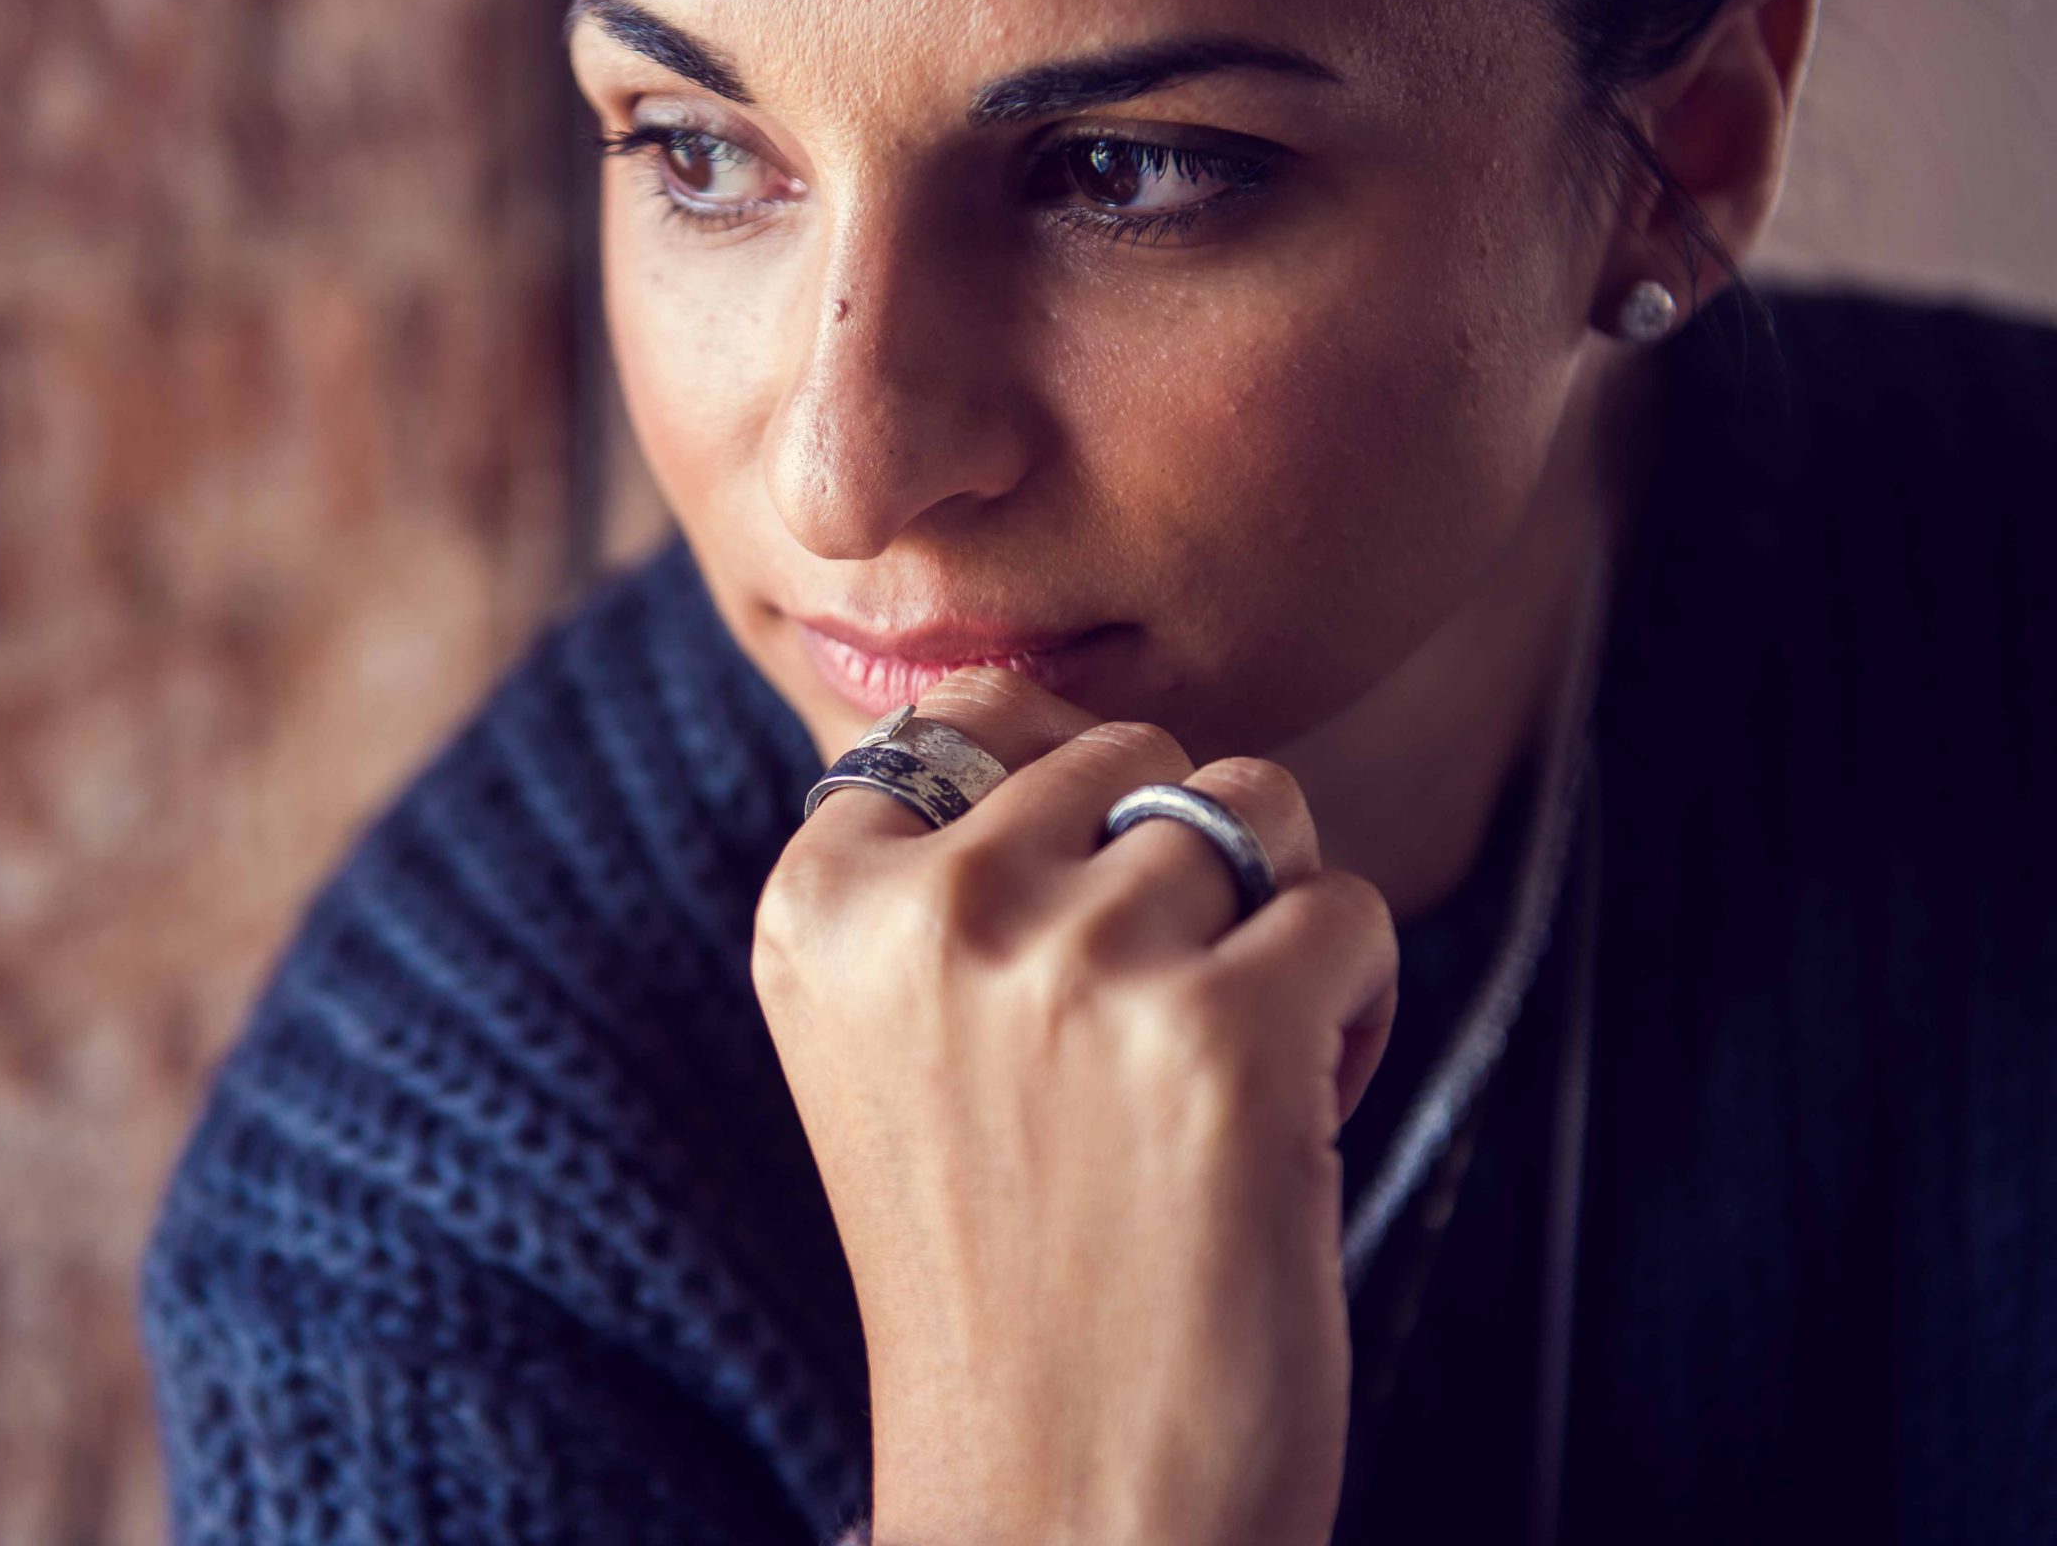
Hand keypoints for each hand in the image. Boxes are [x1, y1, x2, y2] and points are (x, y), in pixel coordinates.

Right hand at [755, 668, 1399, 1545]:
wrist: (1057, 1501)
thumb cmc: (999, 1262)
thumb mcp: (892, 1038)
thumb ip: (938, 868)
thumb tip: (1043, 702)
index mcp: (816, 906)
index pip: (970, 716)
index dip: (1061, 816)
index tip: (1055, 966)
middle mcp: (926, 910)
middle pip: (1129, 754)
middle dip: (1178, 869)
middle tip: (1150, 1034)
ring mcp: (1069, 963)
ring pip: (1253, 811)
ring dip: (1272, 927)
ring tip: (1220, 1072)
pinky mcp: (1220, 1034)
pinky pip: (1348, 913)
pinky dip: (1353, 1009)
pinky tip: (1291, 1126)